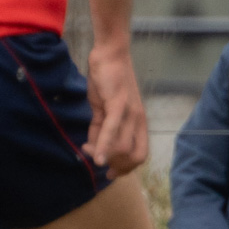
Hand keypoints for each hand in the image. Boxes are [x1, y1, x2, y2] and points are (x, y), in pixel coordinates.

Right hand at [84, 44, 147, 177]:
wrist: (109, 55)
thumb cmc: (106, 82)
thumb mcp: (103, 110)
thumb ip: (101, 130)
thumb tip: (93, 149)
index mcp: (138, 123)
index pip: (140, 155)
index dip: (126, 168)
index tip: (110, 173)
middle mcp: (139, 120)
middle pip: (134, 157)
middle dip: (116, 166)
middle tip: (98, 162)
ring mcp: (131, 113)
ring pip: (122, 147)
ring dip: (103, 154)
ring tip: (87, 149)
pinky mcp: (119, 104)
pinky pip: (112, 130)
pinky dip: (104, 146)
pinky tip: (96, 157)